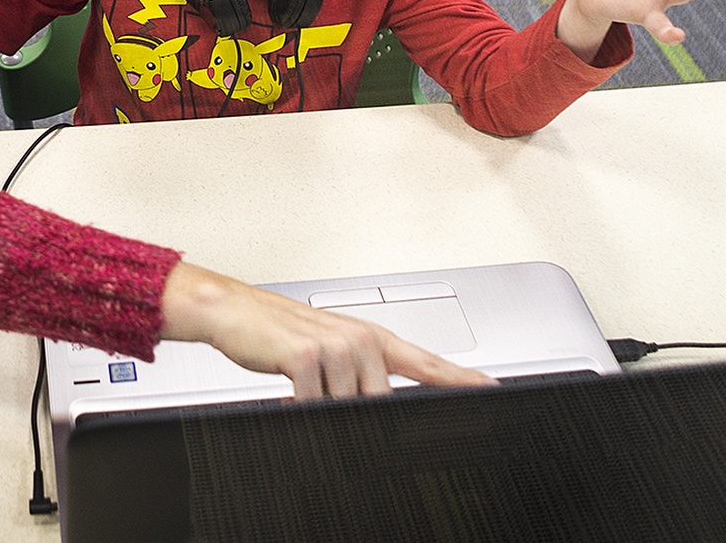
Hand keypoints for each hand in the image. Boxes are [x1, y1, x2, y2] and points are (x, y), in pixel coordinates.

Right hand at [159, 262, 492, 398]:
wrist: (234, 310)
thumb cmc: (280, 333)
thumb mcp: (329, 353)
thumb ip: (361, 378)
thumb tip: (378, 408)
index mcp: (372, 338)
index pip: (427, 362)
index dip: (460, 379)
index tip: (491, 388)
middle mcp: (361, 339)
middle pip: (381, 403)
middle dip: (355, 415)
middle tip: (324, 401)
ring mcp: (337, 346)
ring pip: (346, 408)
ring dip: (320, 408)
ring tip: (300, 389)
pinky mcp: (308, 356)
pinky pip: (314, 405)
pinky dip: (299, 408)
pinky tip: (287, 393)